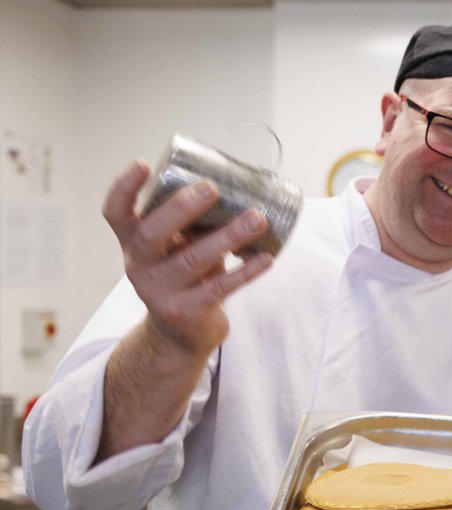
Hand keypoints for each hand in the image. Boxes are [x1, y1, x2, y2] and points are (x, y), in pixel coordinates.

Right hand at [102, 159, 273, 359]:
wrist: (180, 335)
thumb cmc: (185, 279)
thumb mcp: (178, 250)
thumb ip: (192, 225)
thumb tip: (238, 190)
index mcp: (133, 243)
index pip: (115, 213)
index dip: (124, 188)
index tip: (143, 163)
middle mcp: (140, 266)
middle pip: (151, 234)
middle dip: (181, 209)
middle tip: (211, 189)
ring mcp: (161, 291)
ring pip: (193, 260)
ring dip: (228, 237)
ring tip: (257, 219)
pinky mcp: (186, 312)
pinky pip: (219, 288)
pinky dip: (245, 272)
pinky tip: (266, 258)